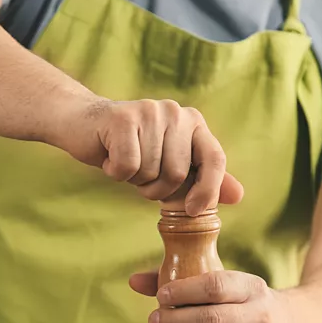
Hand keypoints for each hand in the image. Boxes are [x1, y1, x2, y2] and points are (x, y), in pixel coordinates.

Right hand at [63, 98, 243, 215]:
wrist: (83, 125)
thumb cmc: (130, 149)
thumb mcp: (170, 166)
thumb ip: (203, 179)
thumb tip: (238, 195)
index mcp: (193, 122)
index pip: (215, 158)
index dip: (208, 189)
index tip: (192, 210)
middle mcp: (176, 112)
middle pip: (179, 173)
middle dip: (157, 188)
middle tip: (141, 177)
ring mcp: (150, 111)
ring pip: (152, 171)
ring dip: (135, 180)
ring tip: (126, 163)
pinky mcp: (123, 119)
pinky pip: (129, 166)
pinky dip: (116, 173)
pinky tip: (109, 158)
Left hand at [129, 270, 304, 322]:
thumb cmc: (243, 304)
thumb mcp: (224, 287)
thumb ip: (179, 284)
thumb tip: (134, 281)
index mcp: (251, 287)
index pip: (217, 285)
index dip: (186, 290)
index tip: (161, 296)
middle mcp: (260, 315)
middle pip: (216, 318)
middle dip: (180, 321)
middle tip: (153, 322)